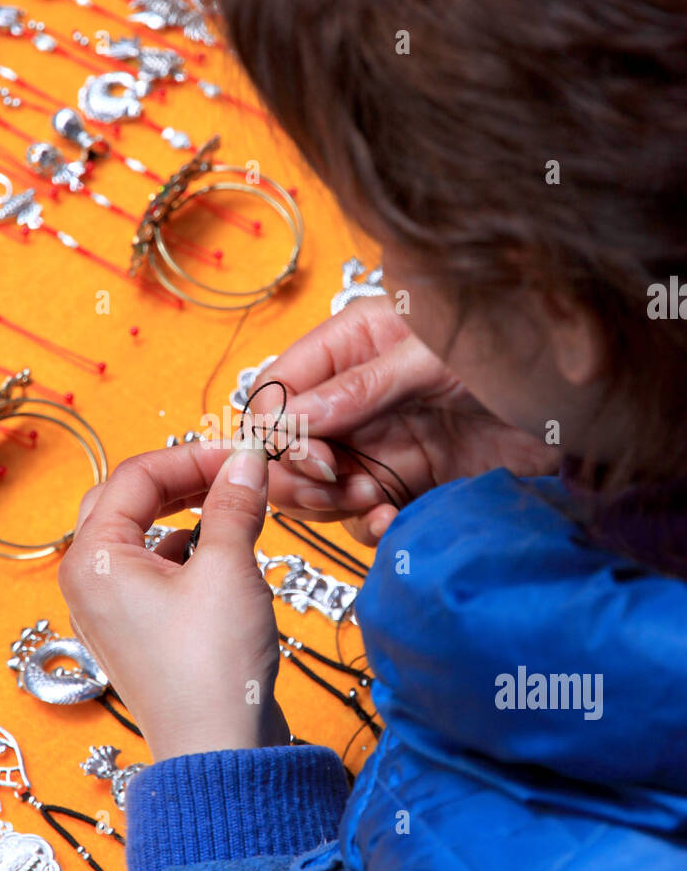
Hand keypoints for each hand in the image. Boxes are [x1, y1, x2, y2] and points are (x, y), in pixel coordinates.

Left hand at [58, 436, 288, 761]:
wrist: (220, 752)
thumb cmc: (213, 667)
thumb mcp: (228, 569)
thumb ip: (233, 505)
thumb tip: (245, 460)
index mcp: (93, 559)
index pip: (135, 476)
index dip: (192, 456)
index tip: (241, 453)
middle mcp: (88, 581)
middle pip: (126, 500)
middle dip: (180, 479)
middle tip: (231, 472)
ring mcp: (109, 609)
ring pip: (139, 534)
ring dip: (184, 512)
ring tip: (232, 506)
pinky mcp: (137, 631)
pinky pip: (152, 569)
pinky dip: (185, 549)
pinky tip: (220, 553)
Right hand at [258, 296, 557, 543]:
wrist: (592, 402)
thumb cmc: (520, 352)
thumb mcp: (433, 359)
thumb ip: (360, 388)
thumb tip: (291, 419)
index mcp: (354, 343)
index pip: (280, 386)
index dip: (277, 427)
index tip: (308, 456)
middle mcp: (359, 395)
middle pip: (290, 445)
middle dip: (301, 474)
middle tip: (338, 484)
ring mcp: (384, 442)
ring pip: (320, 487)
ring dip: (334, 503)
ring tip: (372, 499)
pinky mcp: (411, 484)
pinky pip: (364, 515)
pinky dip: (368, 527)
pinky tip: (391, 524)